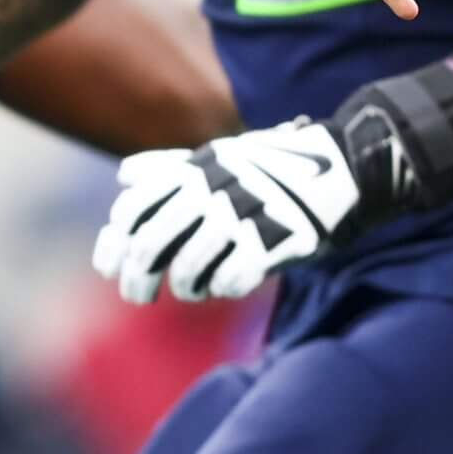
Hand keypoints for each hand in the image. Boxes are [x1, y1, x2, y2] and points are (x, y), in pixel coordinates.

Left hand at [92, 121, 362, 303]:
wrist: (344, 165)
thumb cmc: (274, 168)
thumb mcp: (220, 156)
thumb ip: (171, 167)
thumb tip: (123, 176)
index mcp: (194, 169)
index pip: (132, 209)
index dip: (113, 243)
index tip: (108, 268)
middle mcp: (211, 190)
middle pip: (151, 245)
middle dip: (137, 279)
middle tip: (138, 297)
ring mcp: (242, 216)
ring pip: (188, 269)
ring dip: (185, 287)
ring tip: (192, 290)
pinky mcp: (274, 242)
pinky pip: (230, 280)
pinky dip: (222, 288)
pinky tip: (226, 285)